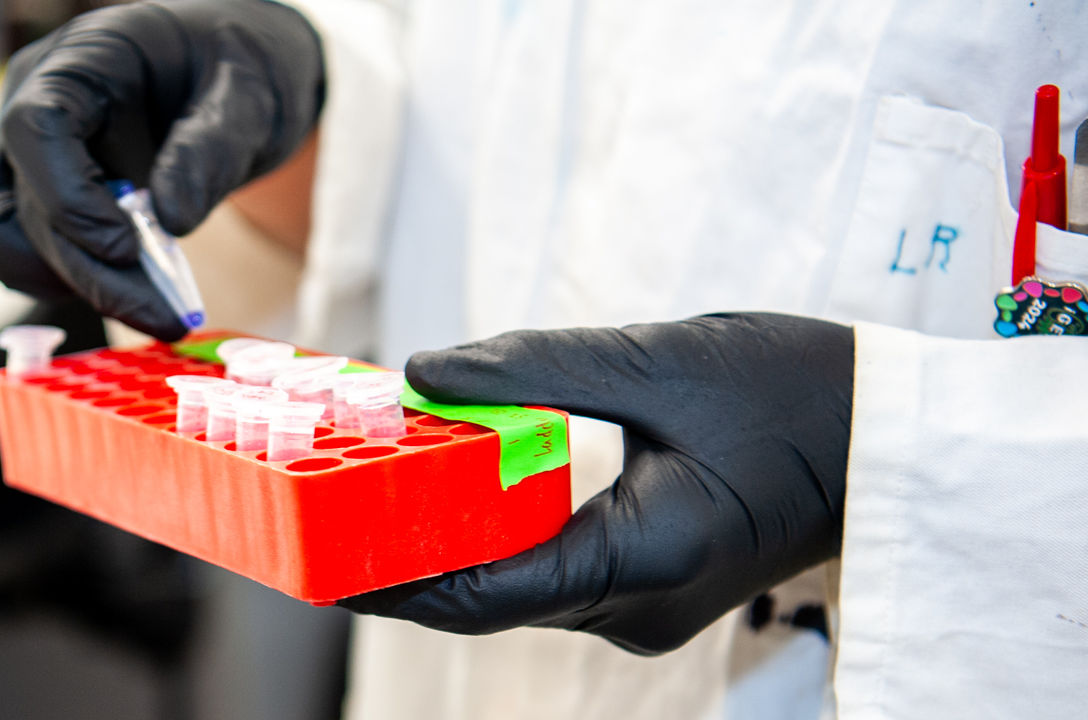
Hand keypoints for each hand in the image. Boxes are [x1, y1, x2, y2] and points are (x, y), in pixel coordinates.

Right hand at [0, 0, 323, 339]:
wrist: (237, 79)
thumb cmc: (242, 68)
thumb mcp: (250, 95)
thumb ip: (212, 147)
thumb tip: (173, 222)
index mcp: (81, 62)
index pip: (35, 128)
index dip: (69, 198)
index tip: (128, 249)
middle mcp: (38, 106)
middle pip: (24, 205)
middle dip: (93, 273)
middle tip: (168, 319)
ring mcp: (34, 156)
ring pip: (8, 242)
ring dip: (76, 286)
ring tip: (158, 310)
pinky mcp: (47, 198)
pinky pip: (30, 256)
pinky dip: (77, 284)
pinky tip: (140, 293)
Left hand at [340, 313, 853, 654]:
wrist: (888, 433)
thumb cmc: (797, 393)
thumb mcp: (659, 362)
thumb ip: (535, 367)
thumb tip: (424, 371)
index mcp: (640, 563)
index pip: (479, 594)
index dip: (387, 581)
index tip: (314, 560)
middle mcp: (636, 607)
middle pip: (488, 595)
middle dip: (404, 555)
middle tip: (325, 506)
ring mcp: (645, 604)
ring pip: (518, 582)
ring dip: (452, 538)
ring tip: (376, 487)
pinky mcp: (650, 580)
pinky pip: (553, 566)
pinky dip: (500, 530)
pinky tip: (464, 485)